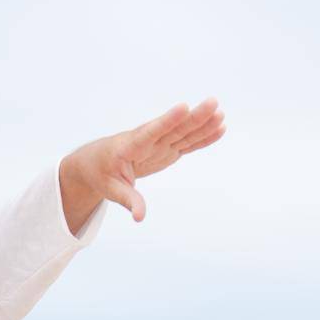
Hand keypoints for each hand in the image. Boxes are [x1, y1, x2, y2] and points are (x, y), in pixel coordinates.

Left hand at [61, 97, 226, 224]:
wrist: (98, 161)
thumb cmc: (101, 172)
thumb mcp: (111, 188)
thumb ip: (128, 200)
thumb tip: (140, 217)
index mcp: (131, 145)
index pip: (151, 131)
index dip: (167, 120)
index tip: (184, 106)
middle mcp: (149, 141)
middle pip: (174, 128)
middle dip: (194, 117)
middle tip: (213, 102)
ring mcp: (160, 144)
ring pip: (184, 133)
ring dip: (203, 124)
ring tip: (221, 113)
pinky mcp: (168, 150)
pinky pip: (188, 143)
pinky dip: (203, 137)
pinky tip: (219, 127)